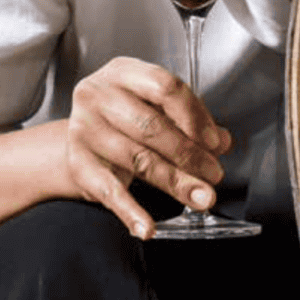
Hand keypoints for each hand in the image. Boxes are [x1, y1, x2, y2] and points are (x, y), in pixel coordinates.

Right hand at [65, 57, 230, 239]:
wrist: (77, 137)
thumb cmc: (122, 116)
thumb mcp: (154, 107)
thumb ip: (188, 121)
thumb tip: (222, 142)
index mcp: (123, 72)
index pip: (166, 87)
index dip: (195, 116)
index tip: (214, 142)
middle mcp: (99, 94)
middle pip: (152, 125)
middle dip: (189, 154)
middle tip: (213, 174)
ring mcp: (84, 128)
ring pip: (138, 159)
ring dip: (175, 182)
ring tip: (200, 197)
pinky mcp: (78, 163)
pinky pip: (109, 191)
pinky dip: (131, 212)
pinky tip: (148, 228)